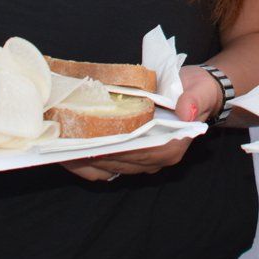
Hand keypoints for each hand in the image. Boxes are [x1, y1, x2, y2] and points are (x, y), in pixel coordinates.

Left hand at [61, 66, 221, 181]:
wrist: (198, 93)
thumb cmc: (198, 90)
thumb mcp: (199, 90)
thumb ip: (193, 100)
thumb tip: (186, 111)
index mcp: (172, 147)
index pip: (135, 152)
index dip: (110, 150)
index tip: (85, 144)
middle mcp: (157, 161)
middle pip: (118, 162)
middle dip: (89, 156)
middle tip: (61, 147)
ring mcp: (145, 162)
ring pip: (109, 168)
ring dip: (84, 162)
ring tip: (59, 151)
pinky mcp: (135, 158)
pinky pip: (108, 167)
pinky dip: (89, 163)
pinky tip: (69, 155)